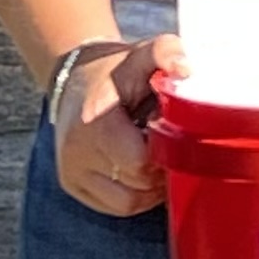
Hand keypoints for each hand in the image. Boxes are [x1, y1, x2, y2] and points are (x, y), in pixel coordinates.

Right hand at [53, 35, 168, 214]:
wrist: (76, 80)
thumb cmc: (118, 70)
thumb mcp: (141, 54)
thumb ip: (165, 52)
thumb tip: (185, 69)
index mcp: (93, 123)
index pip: (140, 160)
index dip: (167, 151)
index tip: (173, 132)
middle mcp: (77, 153)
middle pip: (138, 183)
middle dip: (163, 167)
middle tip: (171, 144)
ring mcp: (72, 173)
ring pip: (129, 203)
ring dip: (153, 186)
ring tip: (160, 158)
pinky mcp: (73, 185)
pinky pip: (116, 207)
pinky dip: (138, 196)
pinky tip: (146, 171)